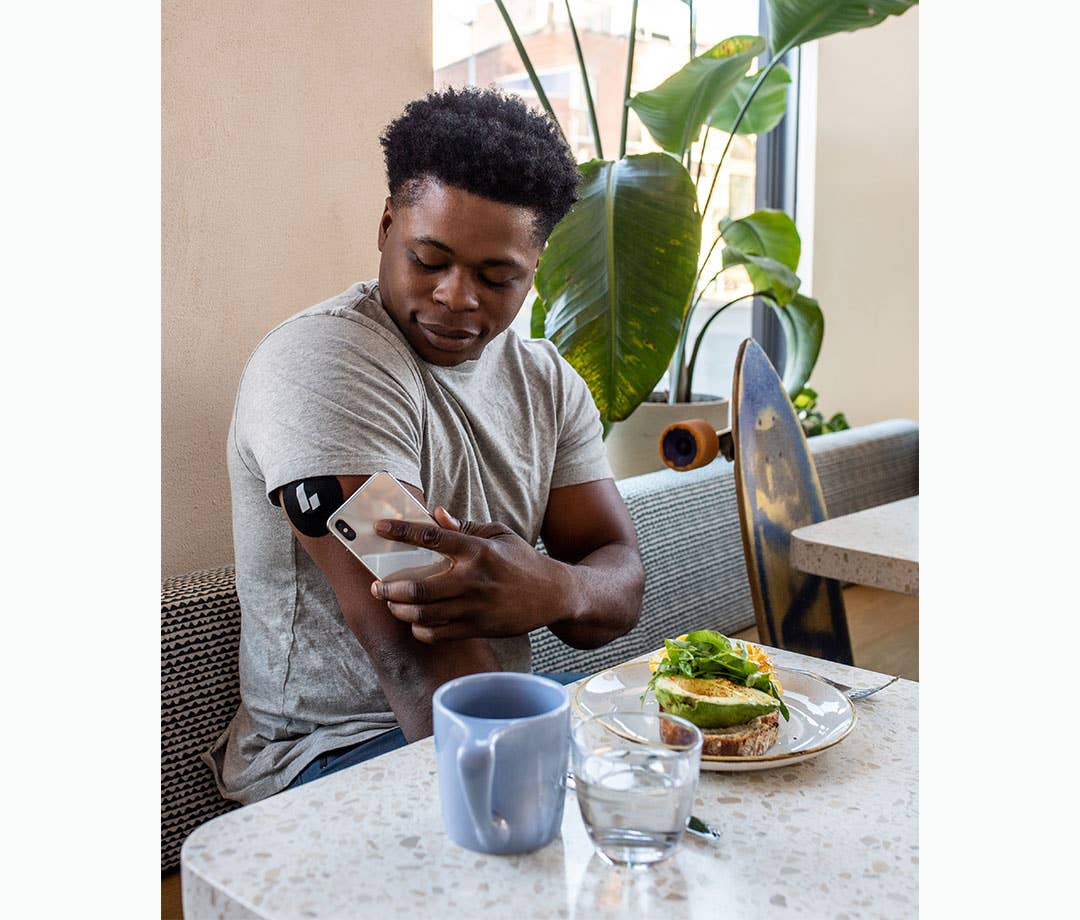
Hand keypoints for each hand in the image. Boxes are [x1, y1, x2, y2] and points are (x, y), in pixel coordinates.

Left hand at [369, 507, 572, 642]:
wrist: (554, 595)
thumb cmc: (523, 561)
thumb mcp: (499, 534)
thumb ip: (465, 526)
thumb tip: (435, 514)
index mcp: (477, 550)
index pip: (432, 537)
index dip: (402, 531)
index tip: (379, 527)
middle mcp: (473, 579)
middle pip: (420, 588)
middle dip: (391, 589)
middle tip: (377, 587)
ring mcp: (475, 607)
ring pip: (425, 615)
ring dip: (401, 611)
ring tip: (392, 605)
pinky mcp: (478, 628)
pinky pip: (439, 634)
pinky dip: (420, 630)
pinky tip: (415, 622)